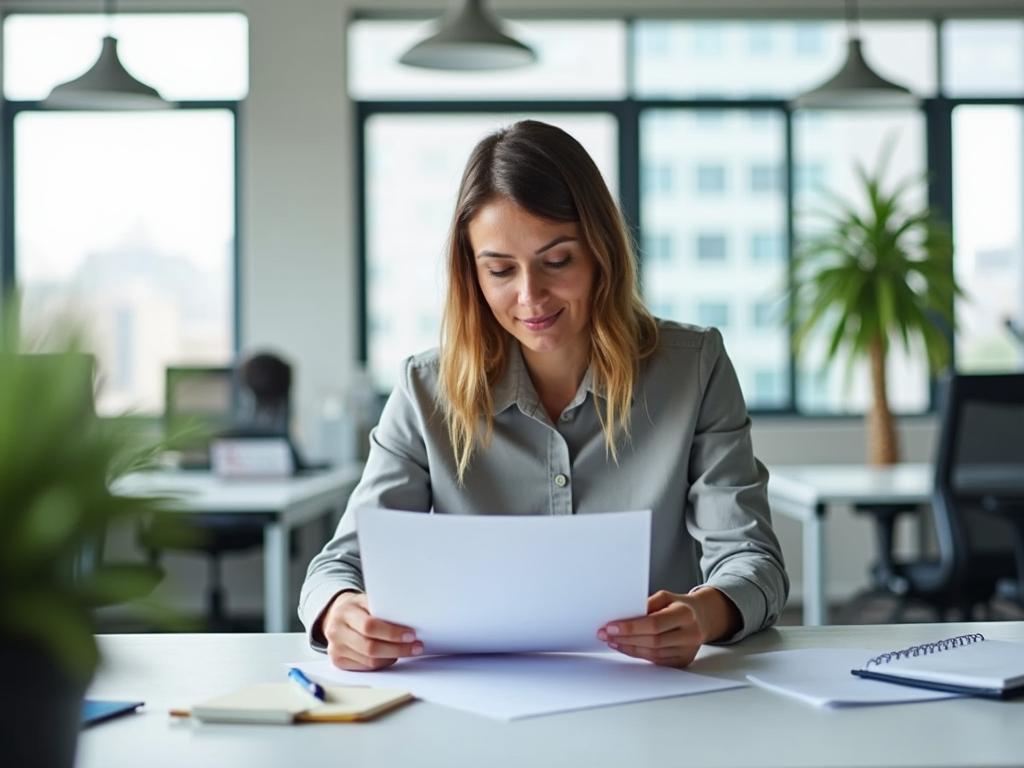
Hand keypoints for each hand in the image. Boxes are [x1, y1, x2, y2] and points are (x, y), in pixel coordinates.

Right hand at [321, 591, 423, 670]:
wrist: (336, 615)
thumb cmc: (357, 607)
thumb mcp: (367, 600)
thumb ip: (383, 609)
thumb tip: (409, 620)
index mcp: (345, 612)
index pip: (369, 626)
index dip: (392, 633)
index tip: (410, 635)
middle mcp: (336, 632)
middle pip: (370, 648)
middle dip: (397, 649)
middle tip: (415, 647)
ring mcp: (335, 649)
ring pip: (370, 661)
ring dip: (392, 658)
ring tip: (407, 651)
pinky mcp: (338, 662)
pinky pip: (365, 668)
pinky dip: (382, 663)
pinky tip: (391, 656)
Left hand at [596, 588, 740, 667]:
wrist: (701, 617)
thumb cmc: (679, 605)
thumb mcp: (665, 597)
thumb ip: (646, 604)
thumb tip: (623, 615)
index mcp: (685, 614)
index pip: (654, 624)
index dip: (630, 627)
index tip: (610, 627)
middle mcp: (690, 634)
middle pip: (652, 641)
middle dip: (625, 638)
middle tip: (605, 634)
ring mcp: (688, 650)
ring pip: (652, 654)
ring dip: (628, 648)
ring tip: (612, 640)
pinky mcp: (683, 661)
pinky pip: (656, 661)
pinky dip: (638, 654)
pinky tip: (626, 647)